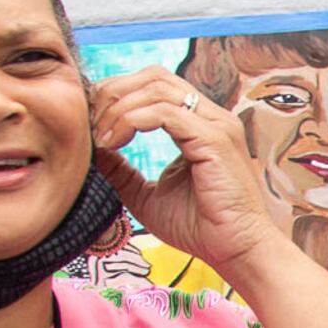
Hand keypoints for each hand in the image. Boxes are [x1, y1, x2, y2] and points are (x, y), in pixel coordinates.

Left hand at [91, 70, 284, 285]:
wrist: (236, 251)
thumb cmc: (200, 228)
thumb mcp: (146, 195)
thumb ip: (123, 170)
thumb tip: (94, 151)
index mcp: (199, 125)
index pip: (154, 85)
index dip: (118, 94)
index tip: (92, 123)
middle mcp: (211, 117)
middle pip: (154, 75)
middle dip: (115, 91)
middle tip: (91, 121)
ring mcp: (216, 125)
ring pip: (156, 88)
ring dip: (119, 107)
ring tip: (101, 137)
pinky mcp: (214, 140)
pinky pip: (164, 113)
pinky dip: (131, 121)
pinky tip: (114, 143)